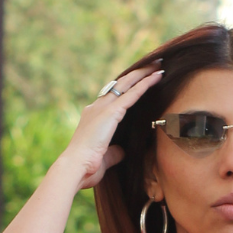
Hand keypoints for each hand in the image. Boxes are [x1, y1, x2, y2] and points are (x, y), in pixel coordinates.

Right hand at [60, 67, 163, 189]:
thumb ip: (114, 152)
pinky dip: (145, 84)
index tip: (137, 81)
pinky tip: (157, 76)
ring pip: (127, 84)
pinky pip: (132, 94)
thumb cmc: (86, 168)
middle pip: (119, 85)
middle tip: (151, 64)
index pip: (111, 97)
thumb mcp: (104, 158)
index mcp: (93, 117)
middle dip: (136, 74)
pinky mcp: (111, 112)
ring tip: (157, 64)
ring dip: (143, 73)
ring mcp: (103, 108)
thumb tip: (121, 151)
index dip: (125, 88)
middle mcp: (96, 108)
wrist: (75, 167)